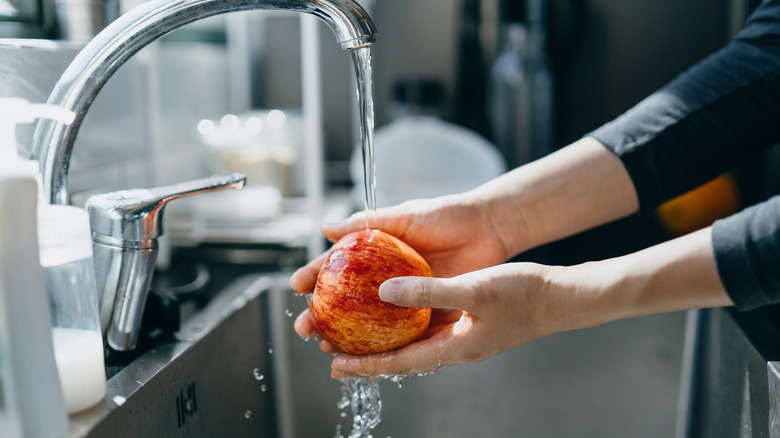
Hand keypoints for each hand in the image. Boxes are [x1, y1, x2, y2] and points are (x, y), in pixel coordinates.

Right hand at [291, 194, 518, 353]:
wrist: (489, 227)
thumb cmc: (447, 215)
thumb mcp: (405, 216)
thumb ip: (368, 223)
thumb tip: (325, 228)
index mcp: (377, 252)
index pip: (337, 266)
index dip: (315, 277)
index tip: (295, 288)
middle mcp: (387, 277)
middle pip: (347, 301)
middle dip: (323, 316)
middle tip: (307, 329)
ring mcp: (407, 296)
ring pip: (370, 322)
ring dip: (348, 337)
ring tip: (328, 347)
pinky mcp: (429, 309)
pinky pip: (403, 332)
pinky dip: (384, 345)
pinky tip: (367, 356)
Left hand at [328, 262, 555, 377]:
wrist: (560, 297)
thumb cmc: (523, 295)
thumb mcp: (473, 289)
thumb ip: (428, 292)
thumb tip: (384, 292)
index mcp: (455, 348)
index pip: (399, 363)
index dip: (365, 366)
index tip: (335, 365)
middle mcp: (455, 348)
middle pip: (402, 357)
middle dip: (367, 356)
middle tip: (333, 348)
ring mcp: (464, 337)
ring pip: (414, 343)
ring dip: (384, 340)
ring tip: (356, 333)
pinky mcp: (470, 323)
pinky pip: (429, 328)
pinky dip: (407, 324)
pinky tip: (396, 311)